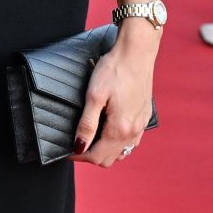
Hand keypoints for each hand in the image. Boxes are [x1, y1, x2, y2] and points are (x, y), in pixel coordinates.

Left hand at [73, 27, 156, 165]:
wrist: (136, 52)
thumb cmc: (114, 70)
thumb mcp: (94, 96)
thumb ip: (87, 124)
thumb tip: (79, 146)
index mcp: (119, 129)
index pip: (96, 156)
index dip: (79, 156)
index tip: (68, 150)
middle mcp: (133, 132)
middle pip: (109, 159)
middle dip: (91, 155)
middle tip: (78, 143)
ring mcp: (141, 125)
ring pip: (122, 152)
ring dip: (106, 151)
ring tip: (92, 138)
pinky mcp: (144, 116)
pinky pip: (132, 141)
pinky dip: (119, 143)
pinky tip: (110, 132)